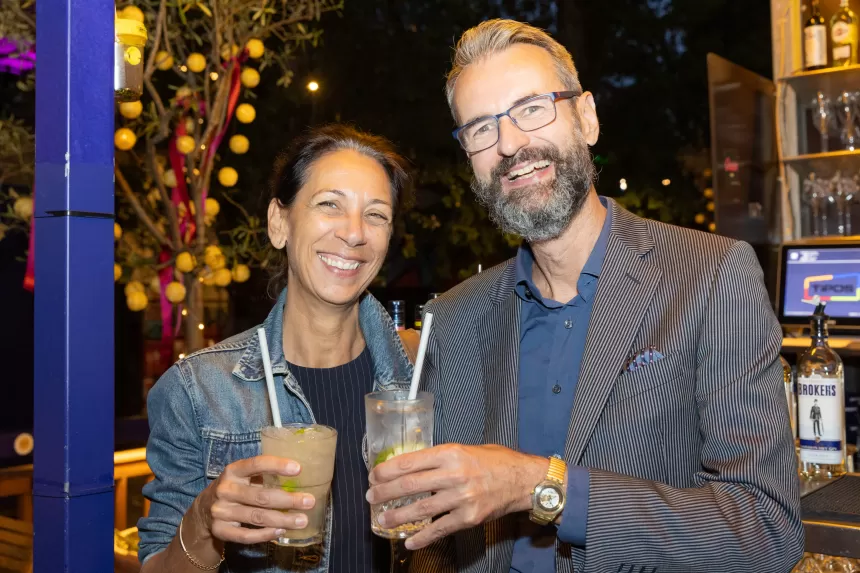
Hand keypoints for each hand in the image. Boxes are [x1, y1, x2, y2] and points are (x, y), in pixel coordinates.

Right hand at [193, 455, 316, 544]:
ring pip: (256, 517)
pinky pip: (246, 535)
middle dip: (288, 500)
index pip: (256, 464)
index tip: (298, 469)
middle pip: (261, 496)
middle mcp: (225, 489)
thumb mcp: (243, 476)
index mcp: (233, 471)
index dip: (277, 465)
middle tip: (309, 502)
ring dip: (282, 519)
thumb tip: (298, 475)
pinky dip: (265, 534)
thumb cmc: (235, 488)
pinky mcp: (220, 530)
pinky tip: (280, 531)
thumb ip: (263, 475)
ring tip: (302, 520)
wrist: (203, 511)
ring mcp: (221, 511)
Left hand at [366, 444, 547, 549]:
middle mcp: (455, 474)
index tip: (374, 475)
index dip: (388, 470)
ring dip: (398, 516)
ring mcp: (462, 497)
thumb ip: (441, 457)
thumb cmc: (496, 461)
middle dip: (385, 492)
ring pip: (421, 509)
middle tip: (371, 497)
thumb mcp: (466, 449)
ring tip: (382, 520)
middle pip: (410, 485)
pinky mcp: (469, 517)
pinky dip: (423, 537)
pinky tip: (409, 541)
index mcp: (451, 452)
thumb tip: (412, 465)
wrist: (524, 480)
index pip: (410, 461)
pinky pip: (440, 529)